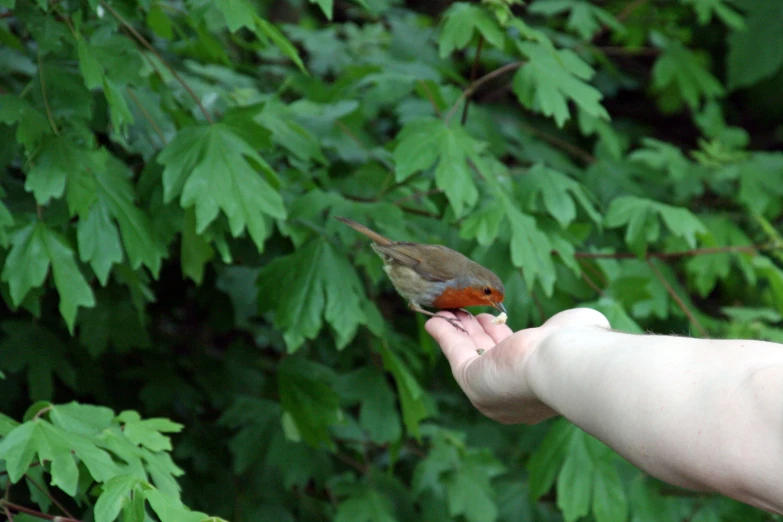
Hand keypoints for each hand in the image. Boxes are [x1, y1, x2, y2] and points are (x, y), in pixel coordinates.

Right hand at [426, 308, 610, 423]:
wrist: (565, 362)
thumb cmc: (578, 347)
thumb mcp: (576, 333)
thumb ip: (569, 330)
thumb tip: (575, 324)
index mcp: (537, 385)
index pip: (513, 356)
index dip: (498, 334)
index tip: (491, 317)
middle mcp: (512, 391)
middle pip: (486, 353)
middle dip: (474, 330)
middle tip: (464, 311)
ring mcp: (491, 388)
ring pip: (469, 351)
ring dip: (456, 328)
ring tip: (448, 308)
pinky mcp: (471, 380)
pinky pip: (454, 351)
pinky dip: (443, 334)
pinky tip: (433, 319)